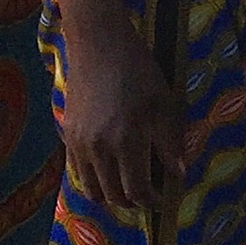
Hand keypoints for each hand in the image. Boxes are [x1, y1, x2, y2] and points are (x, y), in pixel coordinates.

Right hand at [62, 17, 184, 218]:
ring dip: (110, 195)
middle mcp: (100, 148)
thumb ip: (170, 141)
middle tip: (146, 195)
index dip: (151, 200)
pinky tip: (106, 171)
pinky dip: (92, 180)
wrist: (99, 43)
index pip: (137, 190)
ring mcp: (79, 143)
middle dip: (132, 201)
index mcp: (127, 141)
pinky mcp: (67, 134)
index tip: (163, 199)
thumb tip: (178, 173)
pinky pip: (77, 172)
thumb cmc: (138, 70)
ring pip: (91, 188)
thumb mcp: (163, 102)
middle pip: (114, 195)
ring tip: (125, 187)